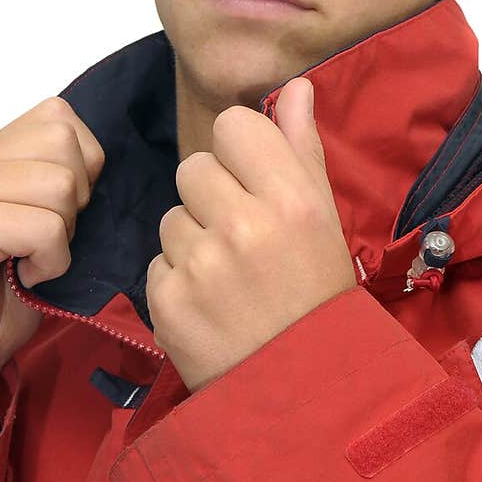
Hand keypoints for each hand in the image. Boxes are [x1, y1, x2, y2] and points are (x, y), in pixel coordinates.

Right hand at [0, 97, 105, 403]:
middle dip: (75, 199)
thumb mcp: (42, 226)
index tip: (55, 218)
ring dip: (62, 236)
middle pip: (64, 143)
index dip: (81, 170)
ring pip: (59, 184)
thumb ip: (60, 183)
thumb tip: (107, 164)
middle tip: (43, 242)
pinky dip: (50, 262)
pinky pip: (44, 227)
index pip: (60, 118)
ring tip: (30, 260)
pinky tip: (24, 277)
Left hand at [146, 77, 357, 393]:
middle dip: (211, 198)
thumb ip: (302, 149)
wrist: (304, 394)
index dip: (238, 153)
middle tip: (242, 241)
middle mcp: (245, 226)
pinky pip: (157, 264)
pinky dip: (178, 283)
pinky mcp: (167, 302)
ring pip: (170, 217)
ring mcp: (201, 266)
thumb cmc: (318, 299)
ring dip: (192, 242)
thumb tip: (296, 86)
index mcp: (292, 199)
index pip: (231, 125)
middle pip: (193, 168)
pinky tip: (211, 308)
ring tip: (229, 281)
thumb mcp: (325, 222)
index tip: (253, 185)